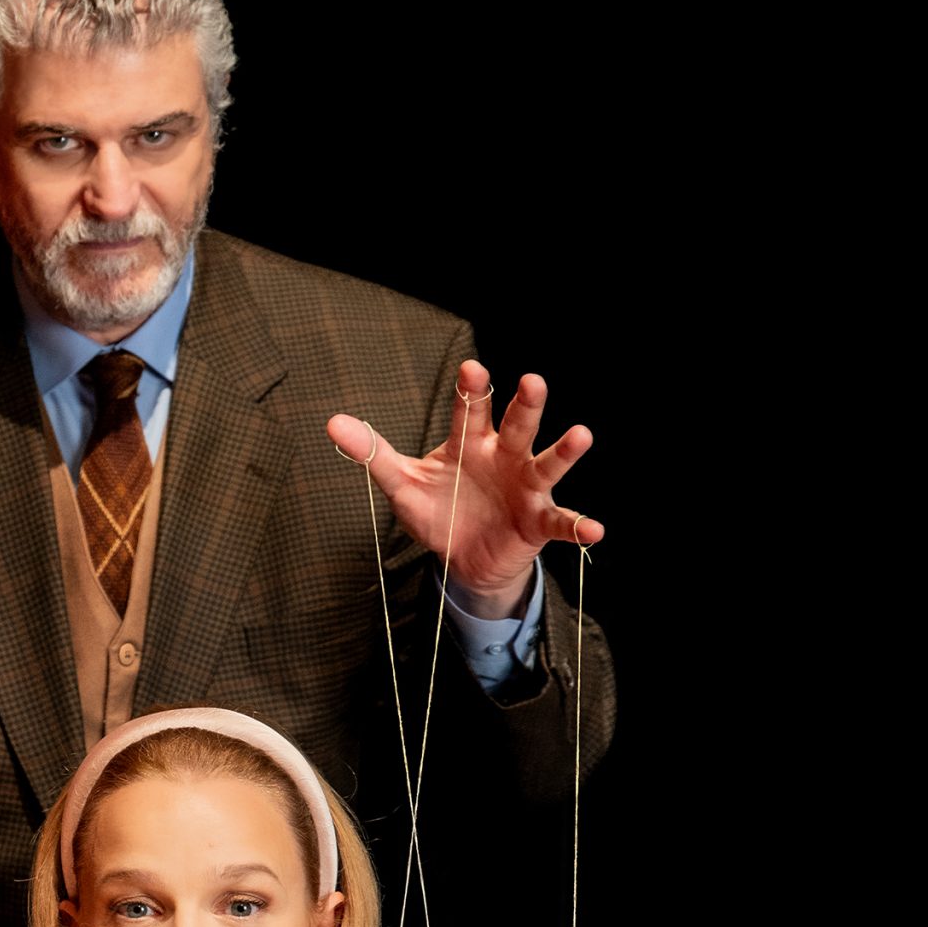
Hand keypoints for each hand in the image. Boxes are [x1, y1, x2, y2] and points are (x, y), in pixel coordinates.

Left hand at [328, 362, 600, 605]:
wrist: (462, 558)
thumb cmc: (438, 510)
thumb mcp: (401, 484)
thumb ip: (373, 454)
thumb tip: (333, 422)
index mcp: (470, 443)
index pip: (469, 411)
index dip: (470, 390)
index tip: (471, 368)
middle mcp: (505, 456)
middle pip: (517, 425)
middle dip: (525, 405)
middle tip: (532, 381)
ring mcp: (526, 487)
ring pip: (547, 462)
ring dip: (564, 451)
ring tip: (581, 435)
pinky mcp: (538, 521)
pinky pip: (562, 523)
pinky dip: (579, 526)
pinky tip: (594, 530)